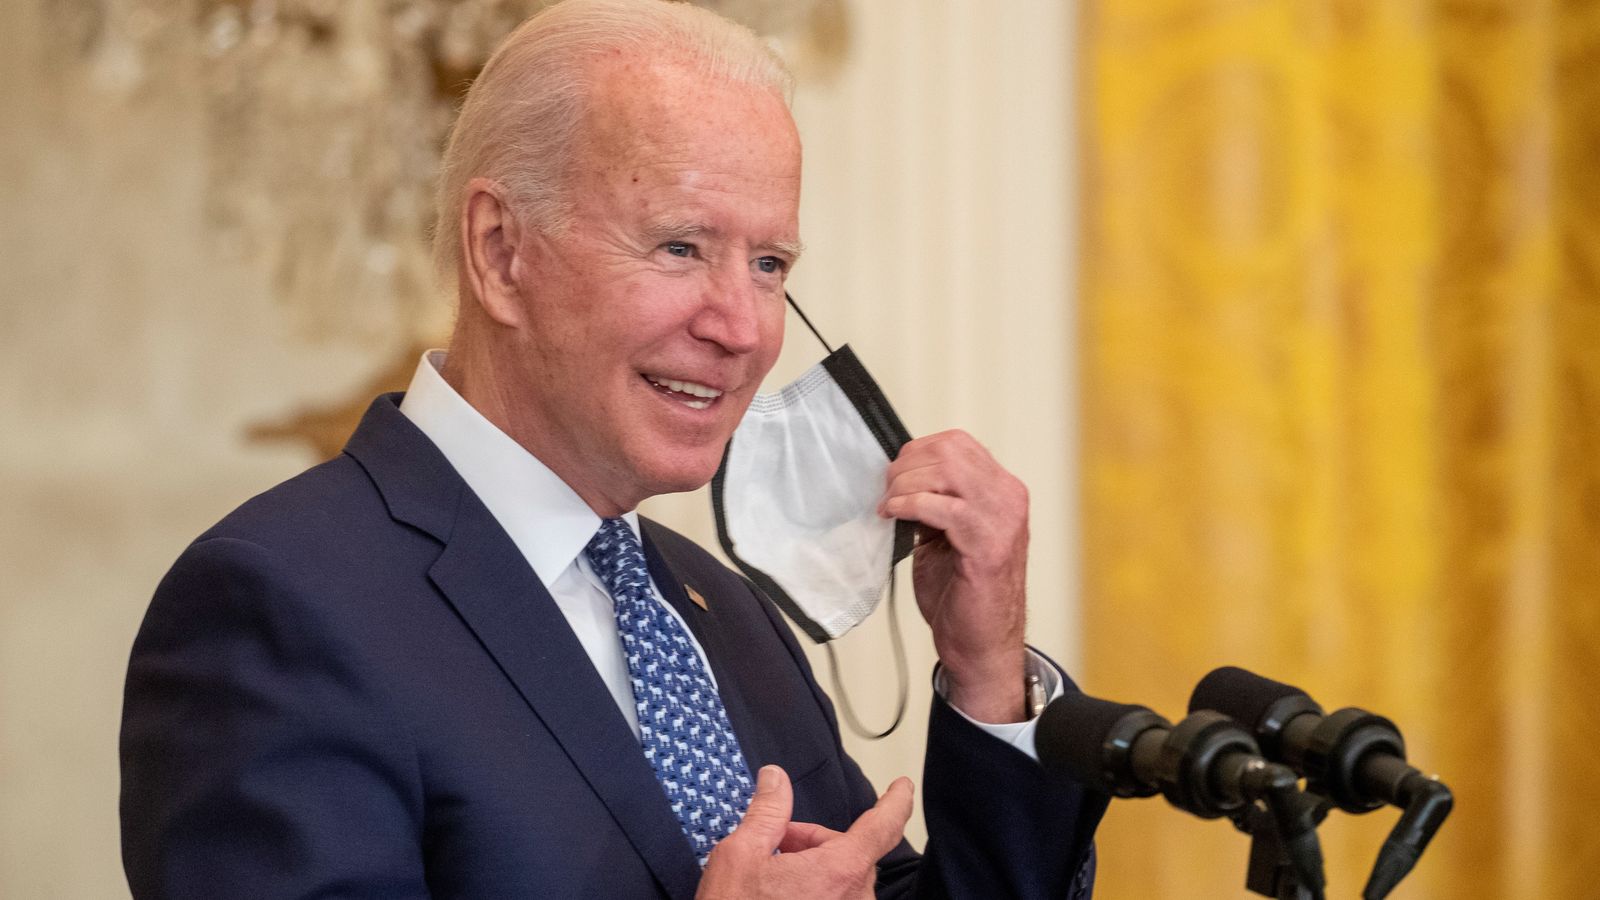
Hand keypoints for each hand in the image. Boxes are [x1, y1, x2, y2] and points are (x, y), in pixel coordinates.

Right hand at [696, 765, 913, 899]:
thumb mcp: (739, 856)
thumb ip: (767, 812)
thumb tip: (776, 779)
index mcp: (838, 873)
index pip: (882, 826)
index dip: (895, 802)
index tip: (901, 787)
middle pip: (849, 854)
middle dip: (814, 842)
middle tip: (775, 846)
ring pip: (842, 882)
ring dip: (814, 871)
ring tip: (772, 879)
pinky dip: (815, 894)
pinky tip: (781, 898)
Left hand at [879, 429, 1028, 722]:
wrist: (981, 643)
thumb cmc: (963, 593)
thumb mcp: (945, 534)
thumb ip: (932, 502)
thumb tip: (896, 478)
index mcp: (1001, 490)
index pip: (956, 443)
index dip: (917, 452)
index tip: (894, 476)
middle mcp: (1008, 497)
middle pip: (949, 450)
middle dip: (906, 466)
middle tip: (886, 491)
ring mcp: (1003, 519)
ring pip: (946, 470)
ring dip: (905, 484)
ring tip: (889, 505)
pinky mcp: (988, 544)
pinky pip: (942, 506)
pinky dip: (910, 505)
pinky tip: (895, 516)